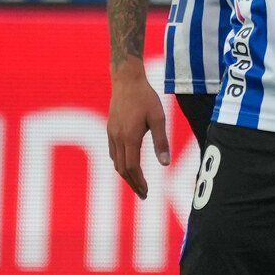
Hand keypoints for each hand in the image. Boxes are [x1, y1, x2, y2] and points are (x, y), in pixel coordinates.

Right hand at [108, 65, 169, 199]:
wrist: (126, 80)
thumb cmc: (145, 97)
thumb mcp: (158, 118)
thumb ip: (161, 142)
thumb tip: (165, 164)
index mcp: (129, 137)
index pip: (132, 167)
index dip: (139, 182)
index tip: (147, 192)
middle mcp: (117, 138)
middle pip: (122, 169)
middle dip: (132, 183)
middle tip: (143, 194)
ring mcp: (111, 133)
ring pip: (115, 162)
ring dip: (126, 175)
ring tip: (136, 183)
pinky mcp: (110, 129)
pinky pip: (113, 152)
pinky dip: (120, 163)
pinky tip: (128, 165)